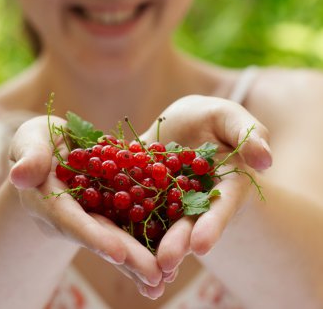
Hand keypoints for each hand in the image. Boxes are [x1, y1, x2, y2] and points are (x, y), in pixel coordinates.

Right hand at [8, 115, 163, 298]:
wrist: (57, 150)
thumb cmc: (42, 141)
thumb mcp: (31, 138)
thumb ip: (29, 154)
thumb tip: (20, 175)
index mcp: (48, 199)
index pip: (70, 219)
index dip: (91, 235)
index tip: (116, 252)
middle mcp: (72, 215)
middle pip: (100, 236)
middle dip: (127, 257)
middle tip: (155, 277)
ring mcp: (92, 216)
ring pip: (117, 239)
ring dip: (140, 261)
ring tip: (164, 280)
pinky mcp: (109, 212)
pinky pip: (127, 229)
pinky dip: (144, 247)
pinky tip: (165, 267)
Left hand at [140, 95, 271, 278]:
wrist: (181, 124)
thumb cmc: (211, 119)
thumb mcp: (228, 118)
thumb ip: (248, 134)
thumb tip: (265, 160)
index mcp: (224, 185)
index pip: (222, 207)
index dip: (213, 225)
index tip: (201, 245)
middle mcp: (198, 200)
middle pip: (190, 222)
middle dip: (179, 242)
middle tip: (166, 261)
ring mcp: (170, 200)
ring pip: (162, 222)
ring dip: (153, 241)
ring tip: (143, 262)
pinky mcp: (144, 194)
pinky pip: (134, 206)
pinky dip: (126, 219)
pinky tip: (115, 236)